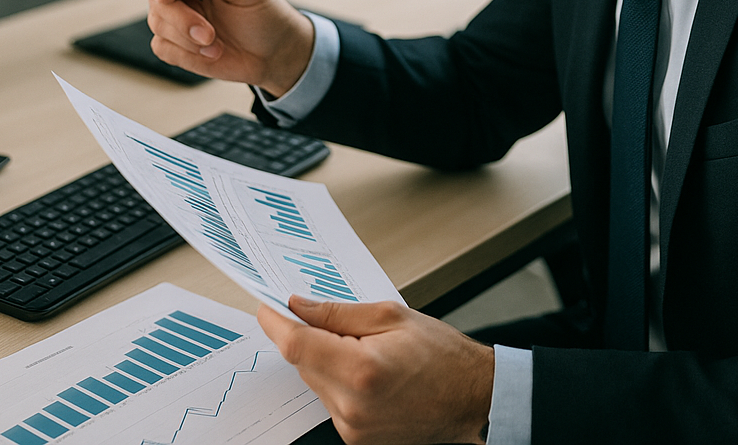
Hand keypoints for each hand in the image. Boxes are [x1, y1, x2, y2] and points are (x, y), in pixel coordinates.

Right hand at [145, 0, 313, 93]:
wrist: (276, 53)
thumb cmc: (265, 14)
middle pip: (157, 2)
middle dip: (180, 19)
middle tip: (207, 32)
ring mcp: (180, 24)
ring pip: (158, 27)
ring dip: (188, 40)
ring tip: (217, 43)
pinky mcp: (180, 48)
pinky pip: (164, 50)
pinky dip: (188, 55)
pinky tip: (212, 53)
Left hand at [258, 296, 493, 444]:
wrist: (472, 398)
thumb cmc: (441, 355)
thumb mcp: (390, 316)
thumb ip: (338, 312)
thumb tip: (299, 306)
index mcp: (361, 370)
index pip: (297, 346)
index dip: (275, 324)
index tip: (265, 307)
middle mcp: (352, 407)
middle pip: (304, 364)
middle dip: (307, 337)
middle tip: (326, 317)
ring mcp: (354, 430)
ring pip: (316, 383)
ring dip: (325, 359)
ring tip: (362, 346)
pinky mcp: (357, 440)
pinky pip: (331, 401)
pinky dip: (338, 380)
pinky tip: (367, 368)